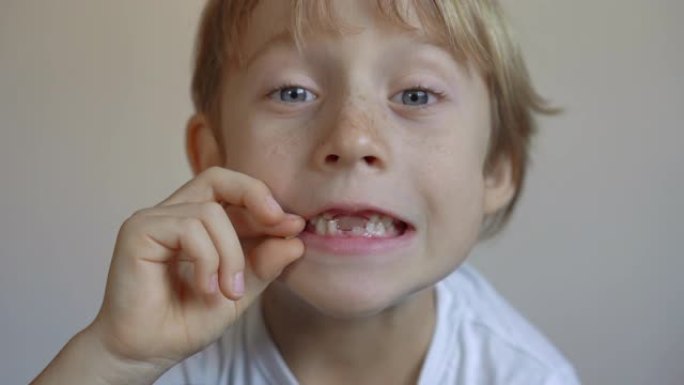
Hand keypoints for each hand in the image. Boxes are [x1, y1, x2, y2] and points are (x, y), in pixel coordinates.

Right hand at [88, 167, 303, 367]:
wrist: (145, 354)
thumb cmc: (184, 322)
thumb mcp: (239, 291)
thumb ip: (264, 265)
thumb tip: (296, 239)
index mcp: (197, 223)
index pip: (234, 193)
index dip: (266, 204)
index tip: (294, 227)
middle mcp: (173, 214)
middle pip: (217, 177)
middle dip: (255, 195)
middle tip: (281, 224)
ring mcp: (153, 219)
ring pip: (210, 212)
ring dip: (230, 254)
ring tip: (228, 291)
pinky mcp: (138, 231)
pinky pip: (188, 228)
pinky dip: (207, 259)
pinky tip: (205, 288)